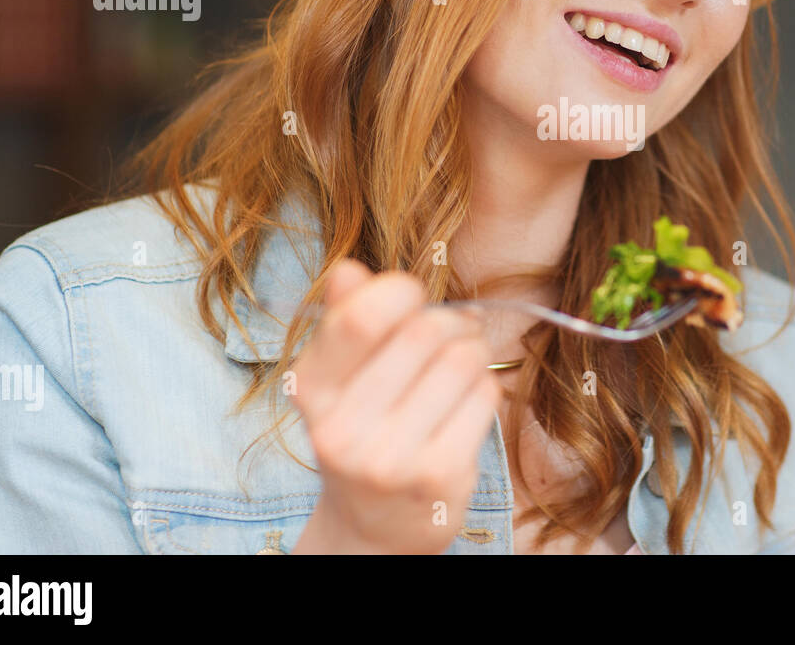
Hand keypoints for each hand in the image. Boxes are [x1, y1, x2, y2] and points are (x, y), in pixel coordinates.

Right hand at [290, 259, 501, 553]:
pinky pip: (484, 395)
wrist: (373, 525)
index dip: (399, 290)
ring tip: (460, 367)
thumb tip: (348, 269)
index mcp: (310, 391)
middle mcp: (341, 429)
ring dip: (472, 351)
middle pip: (423, 332)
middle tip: (453, 331)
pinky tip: (466, 403)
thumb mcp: (339, 378)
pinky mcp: (437, 477)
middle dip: (448, 320)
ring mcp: (390, 459)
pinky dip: (484, 387)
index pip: (362, 318)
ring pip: (461, 359)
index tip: (410, 297)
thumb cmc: (363, 430)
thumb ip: (344, 319)